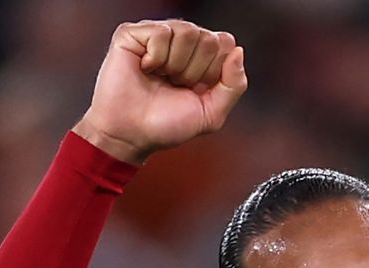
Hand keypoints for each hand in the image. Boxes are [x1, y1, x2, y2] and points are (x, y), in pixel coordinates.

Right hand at [72, 19, 247, 164]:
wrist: (130, 135)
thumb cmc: (165, 125)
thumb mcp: (211, 113)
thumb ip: (234, 85)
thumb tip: (238, 51)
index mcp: (201, 56)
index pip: (225, 43)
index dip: (214, 70)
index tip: (197, 89)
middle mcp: (181, 42)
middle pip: (209, 38)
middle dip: (195, 71)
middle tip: (175, 85)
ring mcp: (158, 35)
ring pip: (188, 31)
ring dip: (176, 64)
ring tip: (161, 77)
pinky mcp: (134, 34)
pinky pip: (162, 32)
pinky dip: (157, 57)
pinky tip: (145, 68)